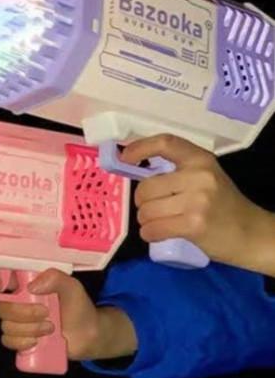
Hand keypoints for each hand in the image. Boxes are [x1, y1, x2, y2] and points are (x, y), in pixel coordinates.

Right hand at [0, 268, 136, 361]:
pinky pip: (8, 341)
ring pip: (6, 326)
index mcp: (25, 285)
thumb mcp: (71, 287)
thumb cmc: (78, 306)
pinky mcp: (21, 339)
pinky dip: (20, 342)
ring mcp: (18, 322)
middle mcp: (17, 302)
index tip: (4, 288)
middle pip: (2, 307)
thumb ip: (55, 278)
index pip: (0, 279)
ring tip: (49, 329)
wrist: (88, 334)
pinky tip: (36, 342)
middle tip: (46, 313)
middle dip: (23, 313)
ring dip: (28, 329)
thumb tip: (32, 287)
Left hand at [121, 134, 274, 275]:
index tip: (124, 158)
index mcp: (200, 159)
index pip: (165, 143)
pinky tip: (155, 234)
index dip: (139, 148)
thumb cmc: (223, 204)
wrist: (252, 234)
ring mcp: (197, 201)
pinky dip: (149, 233)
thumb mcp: (206, 176)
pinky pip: (153, 229)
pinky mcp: (194, 225)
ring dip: (145, 220)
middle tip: (152, 208)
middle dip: (142, 201)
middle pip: (146, 187)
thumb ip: (177, 170)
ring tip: (158, 222)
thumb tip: (132, 166)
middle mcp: (198, 176)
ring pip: (147, 210)